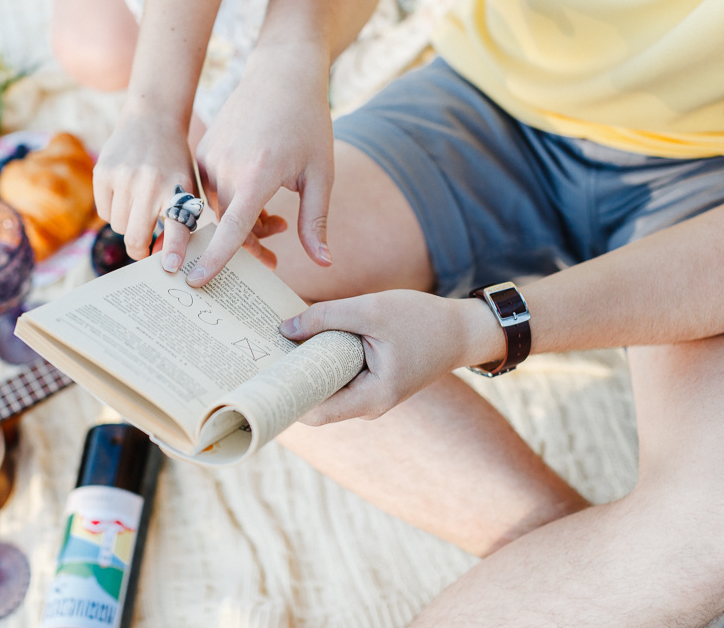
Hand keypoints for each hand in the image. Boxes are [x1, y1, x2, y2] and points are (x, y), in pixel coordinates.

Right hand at [93, 110, 195, 266]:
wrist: (152, 122)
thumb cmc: (174, 165)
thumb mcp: (186, 189)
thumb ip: (179, 222)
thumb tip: (163, 258)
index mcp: (177, 188)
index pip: (177, 226)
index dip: (174, 250)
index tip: (172, 268)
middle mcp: (150, 183)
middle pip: (136, 237)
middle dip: (139, 250)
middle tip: (144, 250)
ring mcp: (123, 177)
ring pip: (119, 227)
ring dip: (128, 225)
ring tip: (139, 206)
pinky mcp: (103, 172)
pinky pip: (105, 212)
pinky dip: (114, 211)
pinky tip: (125, 193)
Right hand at [187, 41, 335, 284]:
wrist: (281, 74)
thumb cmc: (307, 122)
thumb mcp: (320, 174)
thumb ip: (316, 222)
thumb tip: (324, 264)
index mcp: (257, 174)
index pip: (232, 229)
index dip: (216, 259)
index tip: (198, 282)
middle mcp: (226, 167)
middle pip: (231, 225)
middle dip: (253, 241)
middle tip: (278, 242)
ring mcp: (209, 157)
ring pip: (221, 210)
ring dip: (244, 221)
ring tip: (276, 216)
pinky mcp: (202, 151)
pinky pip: (213, 191)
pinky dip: (232, 201)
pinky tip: (256, 190)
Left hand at [280, 290, 503, 424]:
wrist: (464, 329)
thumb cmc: (423, 320)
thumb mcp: (371, 310)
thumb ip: (325, 317)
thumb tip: (283, 329)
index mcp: (371, 399)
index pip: (313, 412)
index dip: (285, 395)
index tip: (260, 373)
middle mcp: (368, 405)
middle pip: (316, 399)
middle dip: (290, 376)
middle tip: (260, 349)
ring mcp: (370, 395)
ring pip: (326, 385)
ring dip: (306, 364)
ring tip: (277, 339)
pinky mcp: (371, 380)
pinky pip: (338, 374)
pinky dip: (322, 357)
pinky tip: (304, 336)